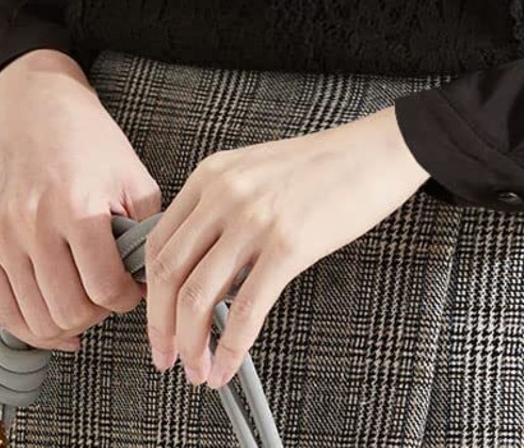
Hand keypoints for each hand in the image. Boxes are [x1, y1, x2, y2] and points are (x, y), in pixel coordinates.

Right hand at [0, 48, 158, 351]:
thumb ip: (145, 231)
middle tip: (108, 296)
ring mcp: (1, 236)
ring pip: (35, 320)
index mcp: (77, 205)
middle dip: (98, 314)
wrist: (32, 105)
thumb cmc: (87, 139)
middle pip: (69, 312)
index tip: (133, 289)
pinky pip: (2, 310)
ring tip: (83, 303)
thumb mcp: (132, 174)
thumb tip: (149, 283)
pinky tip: (54, 321)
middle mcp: (33, 224)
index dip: (128, 299)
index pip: (105, 289)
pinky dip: (29, 327)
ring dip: (67, 324)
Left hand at [141, 104, 430, 390]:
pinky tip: (227, 367)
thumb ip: (220, 209)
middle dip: (160, 328)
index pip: (158, 244)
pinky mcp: (288, 244)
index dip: (149, 295)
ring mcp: (254, 219)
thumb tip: (201, 270)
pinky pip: (246, 309)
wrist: (374, 151)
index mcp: (210, 175)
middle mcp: (223, 194)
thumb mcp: (254, 171)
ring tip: (198, 371)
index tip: (156, 324)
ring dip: (191, 345)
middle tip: (167, 358)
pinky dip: (230, 349)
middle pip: (167, 274)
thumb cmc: (321, 165)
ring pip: (197, 296)